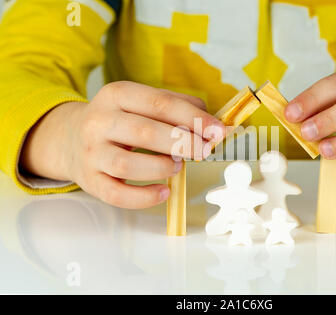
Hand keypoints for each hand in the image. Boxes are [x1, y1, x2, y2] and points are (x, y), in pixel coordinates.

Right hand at [21, 81, 224, 208]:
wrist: (71, 137)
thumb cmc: (120, 120)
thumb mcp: (141, 102)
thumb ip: (176, 106)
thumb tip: (213, 123)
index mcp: (116, 95)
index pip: (160, 103)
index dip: (193, 118)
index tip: (218, 131)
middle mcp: (99, 121)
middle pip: (144, 131)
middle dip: (183, 143)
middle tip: (204, 151)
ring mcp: (91, 152)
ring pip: (127, 164)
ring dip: (161, 166)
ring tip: (178, 166)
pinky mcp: (89, 180)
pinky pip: (116, 194)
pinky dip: (143, 197)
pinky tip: (164, 192)